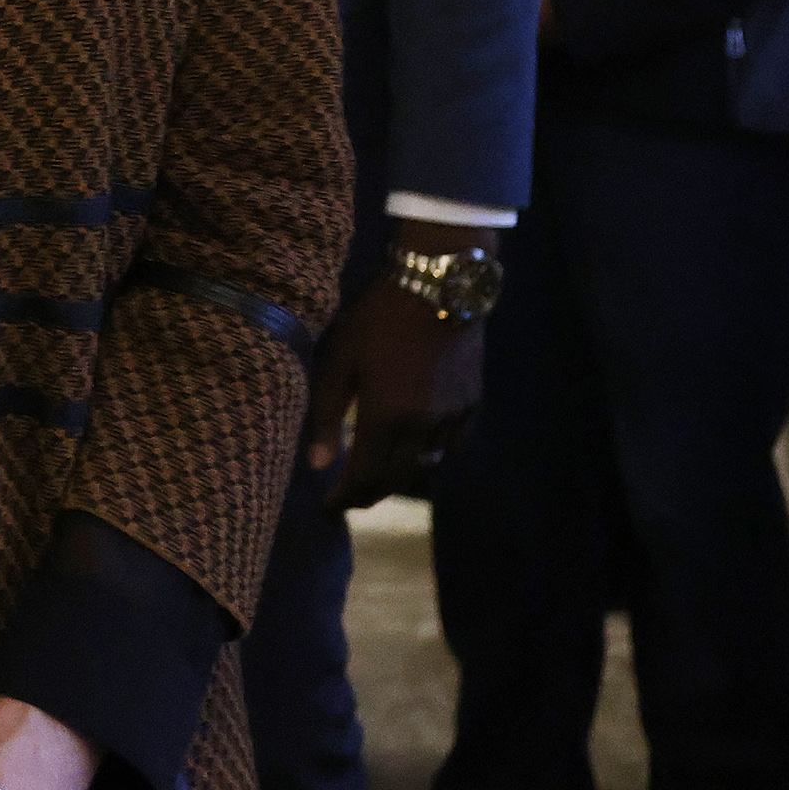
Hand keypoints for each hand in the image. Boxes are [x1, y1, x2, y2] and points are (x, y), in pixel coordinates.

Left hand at [301, 247, 495, 510]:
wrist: (439, 284)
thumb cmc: (379, 317)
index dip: (345, 498)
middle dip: (369, 493)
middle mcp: (423, 428)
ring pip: (426, 468)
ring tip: (377, 474)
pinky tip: (414, 451)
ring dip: (399, 478)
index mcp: (386, 418)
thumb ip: (327, 415)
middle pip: (396, 480)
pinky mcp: (472, 405)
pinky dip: (430, 457)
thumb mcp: (341, 360)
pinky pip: (450, 447)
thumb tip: (317, 465)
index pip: (365, 478)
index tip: (328, 505)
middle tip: (349, 495)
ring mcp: (452, 418)